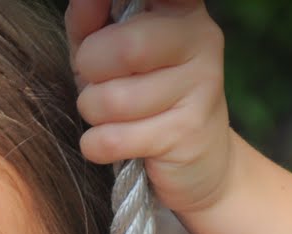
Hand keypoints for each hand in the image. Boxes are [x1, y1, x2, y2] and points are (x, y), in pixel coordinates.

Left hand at [66, 0, 233, 215]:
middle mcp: (200, 37)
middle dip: (90, 71)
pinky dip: (96, 145)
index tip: (109, 27)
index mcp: (180, 9)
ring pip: (112, 99)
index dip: (115, 20)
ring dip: (93, 113)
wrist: (196, 160)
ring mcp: (201, 85)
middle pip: (125, 47)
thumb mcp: (108, 54)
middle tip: (98, 84)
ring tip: (109, 116)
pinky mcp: (188, 132)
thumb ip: (90, 22)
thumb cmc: (141, 97)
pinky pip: (113, 139)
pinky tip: (114, 143)